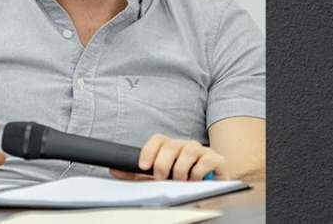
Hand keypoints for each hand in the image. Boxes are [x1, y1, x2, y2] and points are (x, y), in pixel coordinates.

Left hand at [109, 134, 228, 180]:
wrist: (211, 192)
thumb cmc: (183, 184)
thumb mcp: (157, 181)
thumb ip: (137, 176)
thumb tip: (115, 170)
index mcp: (171, 148)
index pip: (158, 139)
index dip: (149, 150)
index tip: (143, 166)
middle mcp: (186, 146)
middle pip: (171, 144)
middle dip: (162, 163)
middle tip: (161, 178)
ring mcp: (202, 151)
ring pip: (189, 150)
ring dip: (180, 169)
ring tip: (180, 182)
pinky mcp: (217, 160)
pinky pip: (207, 160)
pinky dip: (198, 172)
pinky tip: (195, 181)